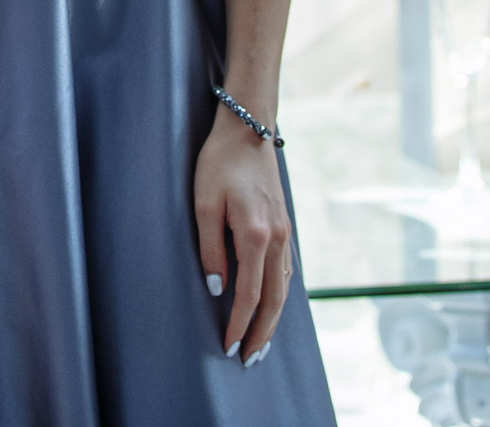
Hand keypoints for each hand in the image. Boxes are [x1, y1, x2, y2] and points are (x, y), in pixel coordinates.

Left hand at [194, 101, 293, 363]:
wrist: (248, 129)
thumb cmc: (219, 162)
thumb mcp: (203, 203)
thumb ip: (210, 248)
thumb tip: (217, 288)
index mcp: (255, 235)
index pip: (249, 295)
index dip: (239, 324)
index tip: (229, 347)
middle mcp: (277, 238)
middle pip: (274, 300)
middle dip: (262, 333)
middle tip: (250, 360)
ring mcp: (285, 232)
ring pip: (284, 288)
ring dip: (273, 319)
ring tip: (261, 342)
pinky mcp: (285, 225)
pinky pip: (286, 271)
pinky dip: (280, 295)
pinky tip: (272, 305)